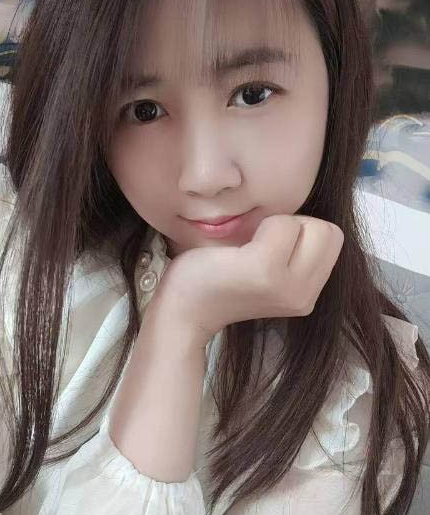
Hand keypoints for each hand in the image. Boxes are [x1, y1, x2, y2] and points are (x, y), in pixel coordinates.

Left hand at [158, 214, 344, 346]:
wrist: (182, 309)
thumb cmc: (218, 277)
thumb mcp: (270, 266)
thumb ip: (294, 248)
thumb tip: (305, 205)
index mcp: (308, 294)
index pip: (333, 237)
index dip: (300, 231)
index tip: (266, 247)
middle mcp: (305, 296)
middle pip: (329, 230)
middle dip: (295, 225)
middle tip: (257, 247)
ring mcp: (287, 287)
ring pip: (311, 224)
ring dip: (277, 225)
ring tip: (247, 251)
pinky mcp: (264, 271)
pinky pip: (281, 223)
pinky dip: (259, 226)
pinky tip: (235, 253)